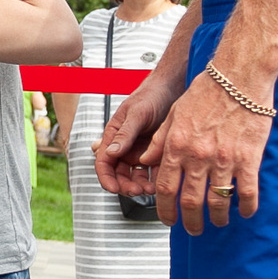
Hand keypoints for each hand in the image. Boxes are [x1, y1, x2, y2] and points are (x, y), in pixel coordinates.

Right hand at [93, 79, 172, 196]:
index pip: (103, 162)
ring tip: (151, 188)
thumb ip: (124, 134)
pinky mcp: (155, 153)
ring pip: (135, 176)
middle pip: (119, 174)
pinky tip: (162, 180)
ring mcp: (139, 150)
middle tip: (138, 190)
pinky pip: (153, 171)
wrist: (174, 88)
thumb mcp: (137, 113)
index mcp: (114, 135)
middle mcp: (125, 145)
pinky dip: (156, 179)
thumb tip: (111, 152)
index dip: (106, 178)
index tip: (114, 189)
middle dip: (126, 185)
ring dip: (141, 185)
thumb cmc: (152, 94)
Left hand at [150, 77, 273, 233]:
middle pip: (190, 201)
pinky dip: (246, 206)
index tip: (169, 219)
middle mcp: (198, 156)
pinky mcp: (248, 158)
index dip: (165, 209)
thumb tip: (147, 161)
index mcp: (177, 146)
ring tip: (218, 222)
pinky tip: (246, 212)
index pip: (165, 187)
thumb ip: (160, 141)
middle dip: (190, 221)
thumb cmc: (208, 90)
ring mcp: (223, 159)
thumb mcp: (174, 114)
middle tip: (193, 229)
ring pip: (217, 201)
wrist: (239, 76)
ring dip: (217, 218)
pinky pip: (246, 191)